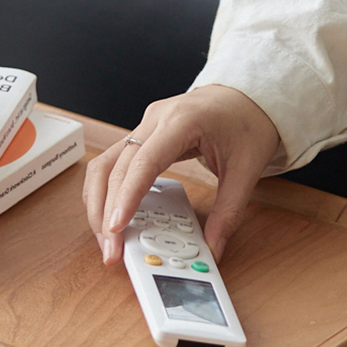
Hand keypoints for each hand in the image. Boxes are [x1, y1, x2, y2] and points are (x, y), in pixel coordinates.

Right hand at [83, 85, 281, 264]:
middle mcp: (155, 119)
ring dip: (99, 204)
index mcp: (182, 121)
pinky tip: (111, 217)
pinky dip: (108, 192)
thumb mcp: (247, 170)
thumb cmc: (248, 122)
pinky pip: (114, 164)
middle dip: (106, 212)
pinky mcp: (143, 136)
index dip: (126, 198)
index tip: (116, 228)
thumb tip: (213, 248)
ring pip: (104, 165)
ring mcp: (145, 125)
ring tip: (107, 239)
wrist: (248, 96)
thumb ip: (229, 212)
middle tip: (111, 250)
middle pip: (114, 167)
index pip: (143, 162)